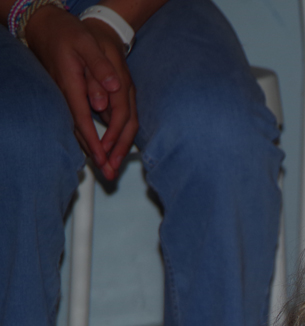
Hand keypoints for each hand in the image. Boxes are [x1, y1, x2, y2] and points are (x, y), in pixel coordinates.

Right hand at [24, 5, 137, 179]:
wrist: (46, 26)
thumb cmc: (68, 32)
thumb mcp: (86, 44)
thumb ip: (99, 68)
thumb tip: (113, 88)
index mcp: (72, 85)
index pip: (84, 120)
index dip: (94, 142)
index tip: (103, 160)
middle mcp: (68, 95)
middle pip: (82, 131)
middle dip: (96, 155)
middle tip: (109, 176)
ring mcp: (66, 97)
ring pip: (80, 128)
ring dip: (93, 150)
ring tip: (106, 169)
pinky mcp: (68, 95)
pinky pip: (79, 121)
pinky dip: (88, 137)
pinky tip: (97, 148)